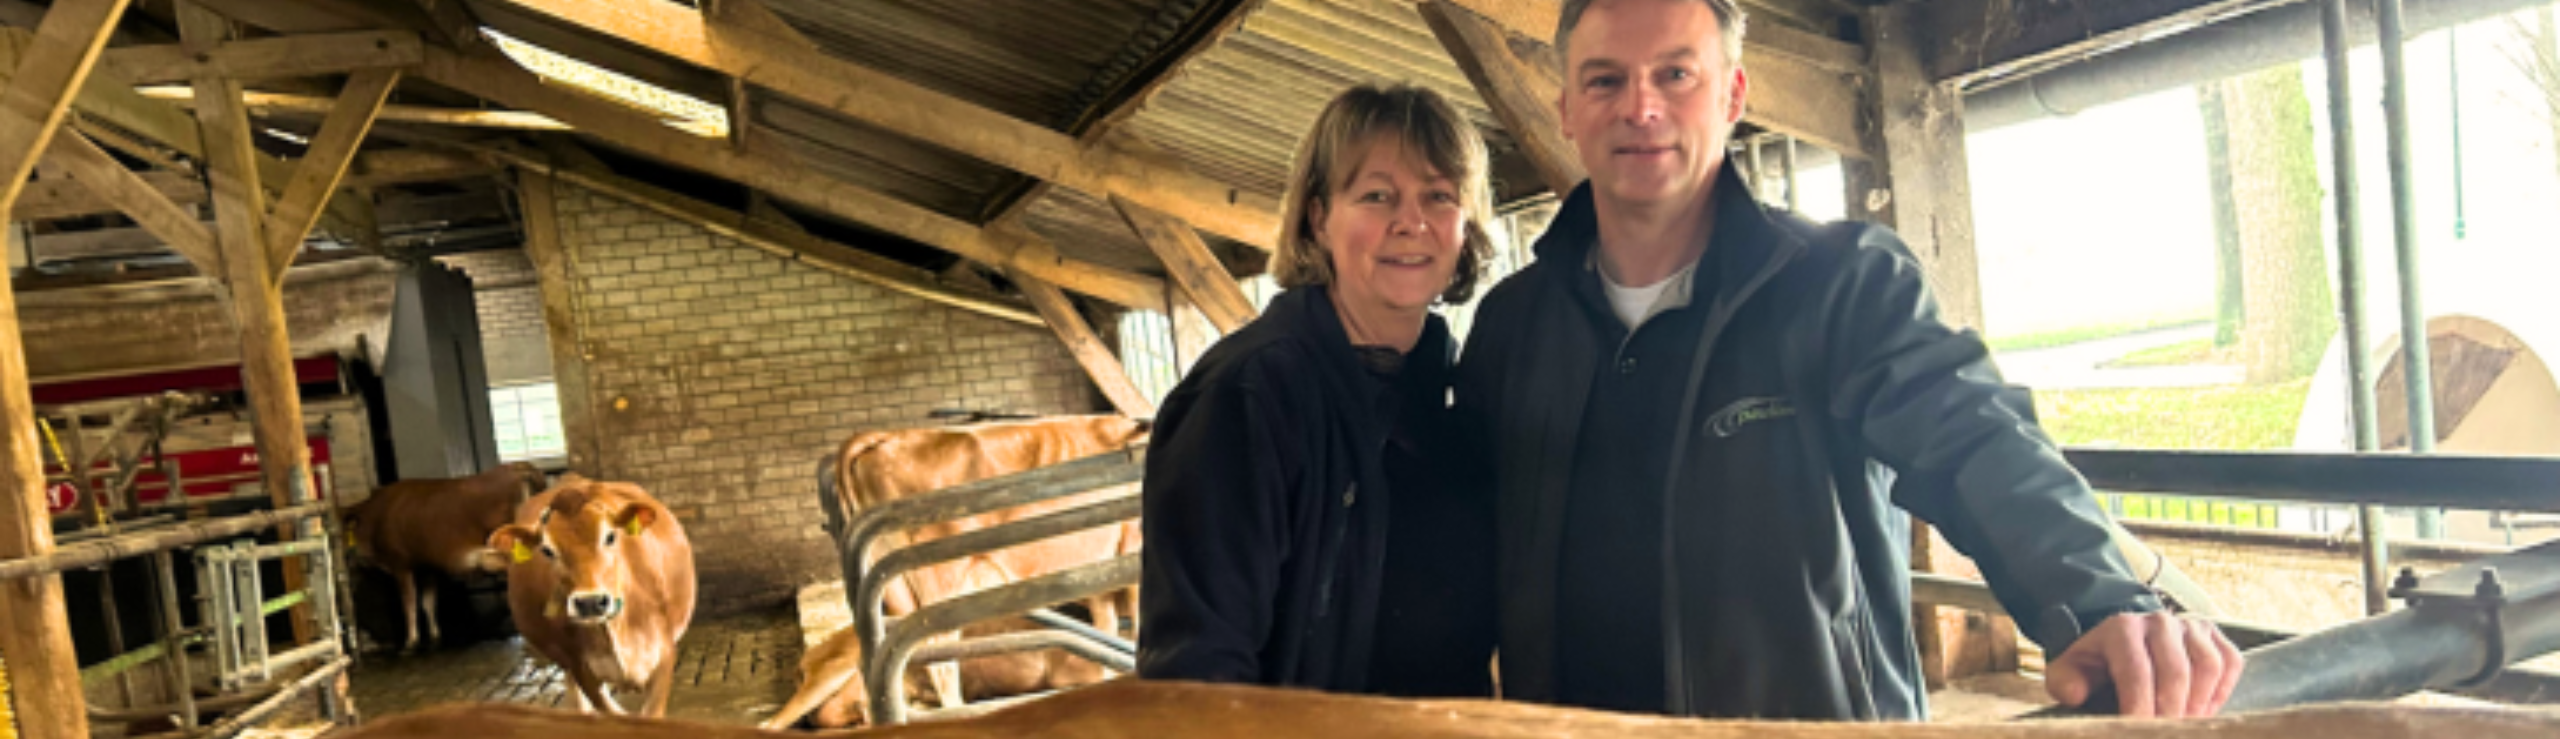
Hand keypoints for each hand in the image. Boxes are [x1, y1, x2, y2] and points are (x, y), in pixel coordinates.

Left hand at [2044, 611, 2243, 717]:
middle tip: (2165, 733)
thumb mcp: (2073, 670)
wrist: (2124, 641)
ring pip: (2208, 666)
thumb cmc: (2099, 663)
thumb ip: (2065, 682)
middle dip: (2172, 712)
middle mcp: (2159, 621)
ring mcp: (2190, 625)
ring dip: (2198, 704)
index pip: (2137, 671)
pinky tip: (2202, 711)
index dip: (2140, 707)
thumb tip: (2074, 695)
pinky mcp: (2214, 634)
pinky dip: (2220, 692)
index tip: (2140, 730)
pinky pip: (2230, 663)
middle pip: (2176, 672)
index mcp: (2122, 628)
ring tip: (2184, 726)